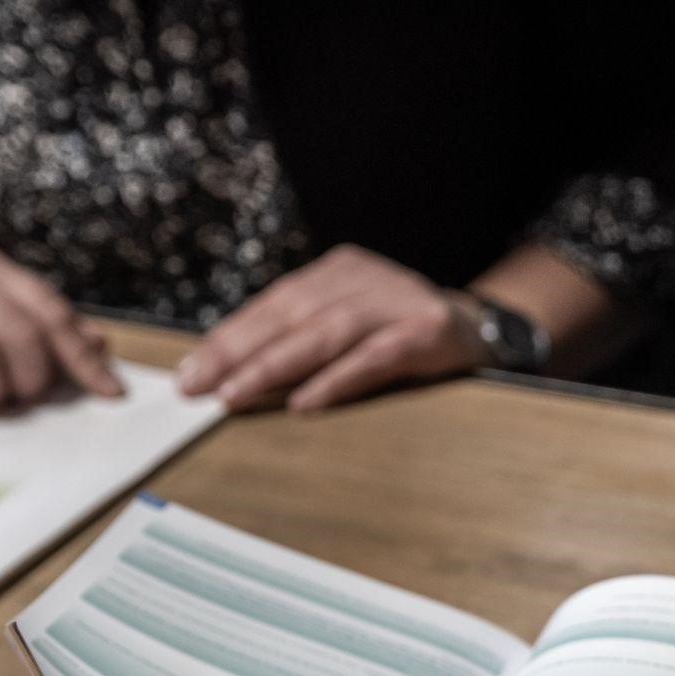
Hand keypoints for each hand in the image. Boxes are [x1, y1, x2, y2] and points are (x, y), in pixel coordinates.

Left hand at [174, 244, 487, 411]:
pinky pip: (374, 359)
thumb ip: (301, 341)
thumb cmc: (402, 334)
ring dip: (276, 366)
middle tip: (199, 386)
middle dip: (238, 351)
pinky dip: (337, 380)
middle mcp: (362, 279)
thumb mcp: (349, 325)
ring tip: (237, 395)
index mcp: (336, 272)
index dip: (228, 337)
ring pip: (325, 334)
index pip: (271, 304)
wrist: (483, 329)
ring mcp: (396, 302)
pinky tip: (305, 403)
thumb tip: (234, 375)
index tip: (191, 370)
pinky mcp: (427, 333)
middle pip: (291, 314)